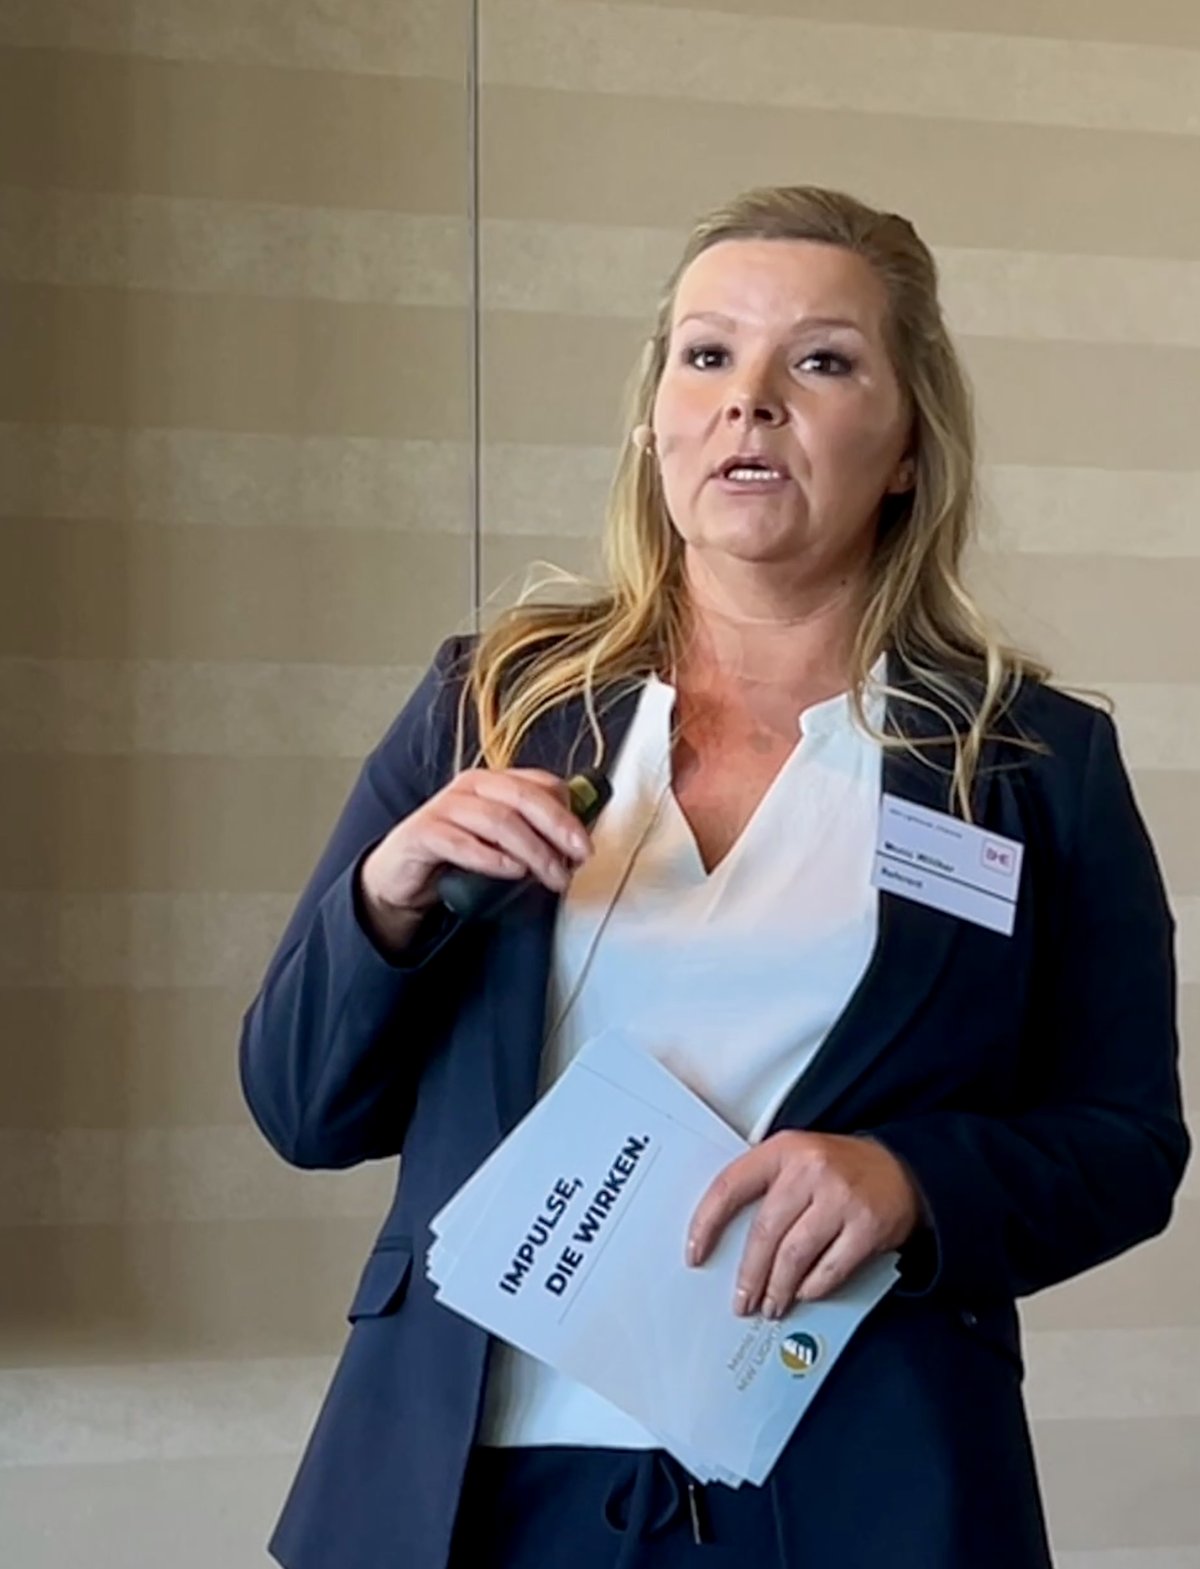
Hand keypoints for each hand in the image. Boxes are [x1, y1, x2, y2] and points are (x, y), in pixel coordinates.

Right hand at [359, 769, 591, 950]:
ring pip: (498, 820)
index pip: (541, 784)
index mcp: (495, 784)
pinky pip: (461, 842)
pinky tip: (511, 871)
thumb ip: (533, 837)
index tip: (584, 846)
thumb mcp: (501, 844)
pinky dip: (491, 858)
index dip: (568, 814)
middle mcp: (471, 787)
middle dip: (557, 828)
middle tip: (576, 858)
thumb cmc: (455, 857)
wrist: (402, 876)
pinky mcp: (423, 833)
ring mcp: (445, 807)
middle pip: (524, 797)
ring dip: (532, 851)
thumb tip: (574, 850)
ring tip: (549, 876)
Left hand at [686, 1131, 921, 1316]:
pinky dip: (812, 1288)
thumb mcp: (798, 1159)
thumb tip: (725, 1240)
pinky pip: (829, 1269)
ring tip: (770, 1305)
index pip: (730, 1186)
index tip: (695, 1254)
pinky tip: (803, 1294)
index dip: (707, 1223)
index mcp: (783, 1149)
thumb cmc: (840, 1168)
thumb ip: (766, 1186)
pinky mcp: (866, 1226)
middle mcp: (810, 1169)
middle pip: (764, 1232)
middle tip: (741, 1300)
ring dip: (777, 1288)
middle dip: (749, 1274)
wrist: (901, 1168)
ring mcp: (840, 1198)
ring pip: (793, 1255)